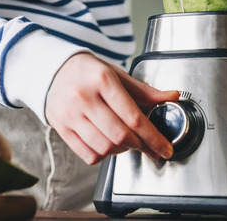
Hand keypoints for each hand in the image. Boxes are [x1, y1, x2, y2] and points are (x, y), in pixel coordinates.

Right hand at [45, 53, 179, 164]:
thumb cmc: (89, 72)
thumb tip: (172, 97)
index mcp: (103, 80)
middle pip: (120, 136)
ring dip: (123, 151)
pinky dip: (104, 155)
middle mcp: (84, 97)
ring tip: (128, 143)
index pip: (133, 117)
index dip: (153, 137)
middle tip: (150, 147)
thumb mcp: (117, 74)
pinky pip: (88, 154)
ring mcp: (70, 114)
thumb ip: (144, 90)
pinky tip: (109, 145)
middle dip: (141, 146)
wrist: (54, 70)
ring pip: (104, 148)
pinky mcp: (61, 128)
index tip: (164, 148)